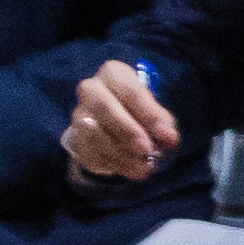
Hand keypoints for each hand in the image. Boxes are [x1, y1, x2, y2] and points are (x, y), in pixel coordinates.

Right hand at [64, 60, 183, 188]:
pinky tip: (132, 170)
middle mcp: (90, 89)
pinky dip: (114, 165)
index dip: (150, 114)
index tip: (167, 136)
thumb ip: (161, 121)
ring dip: (122, 153)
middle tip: (147, 150)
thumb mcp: (151, 108)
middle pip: (104, 107)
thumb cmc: (134, 108)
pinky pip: (91, 153)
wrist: (107, 121)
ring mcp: (78, 114)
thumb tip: (169, 138)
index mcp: (113, 74)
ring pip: (95, 133)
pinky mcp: (74, 138)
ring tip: (144, 166)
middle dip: (127, 131)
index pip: (131, 92)